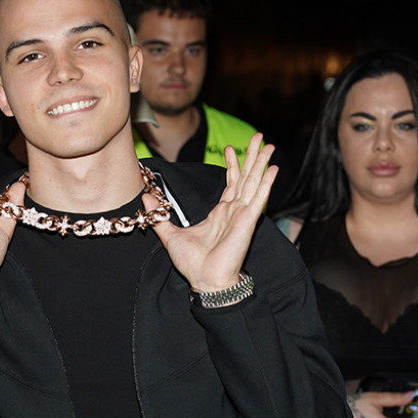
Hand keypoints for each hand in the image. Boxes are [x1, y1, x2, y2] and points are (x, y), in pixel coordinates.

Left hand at [144, 133, 276, 291]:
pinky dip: (266, 183)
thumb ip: (159, 215)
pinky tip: (272, 169)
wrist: (205, 280)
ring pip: (254, 182)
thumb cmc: (193, 263)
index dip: (232, 165)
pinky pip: (259, 198)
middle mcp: (234, 211)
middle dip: (253, 156)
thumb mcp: (170, 234)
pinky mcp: (248, 221)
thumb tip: (145, 198)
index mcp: (221, 213)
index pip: (231, 183)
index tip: (231, 148)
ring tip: (268, 145)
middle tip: (260, 137)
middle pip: (246, 177)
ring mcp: (243, 215)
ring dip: (262, 163)